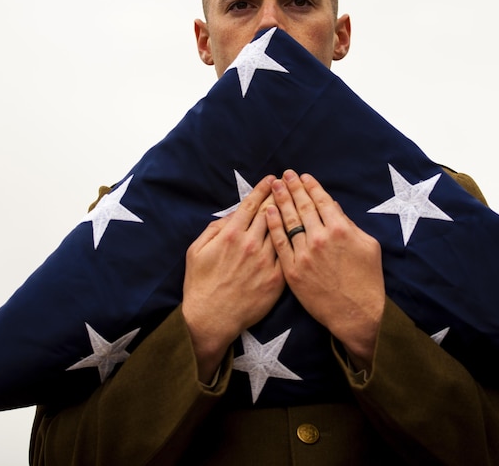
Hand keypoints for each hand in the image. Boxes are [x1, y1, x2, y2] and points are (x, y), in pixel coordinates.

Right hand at [183, 176, 284, 380]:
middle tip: (291, 184)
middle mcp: (250, 245)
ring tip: (300, 202)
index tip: (272, 179)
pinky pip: (290, 255)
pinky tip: (302, 233)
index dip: (263, 189)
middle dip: (281, 196)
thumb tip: (233, 216)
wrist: (212, 319)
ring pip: (284, 231)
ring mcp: (266, 262)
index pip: (251, 204)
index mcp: (231, 235)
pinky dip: (296, 241)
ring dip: (292, 214)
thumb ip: (214, 229)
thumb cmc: (200, 285)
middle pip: (271, 213)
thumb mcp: (196, 251)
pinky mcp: (277, 280)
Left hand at [265, 170, 384, 370]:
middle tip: (284, 175)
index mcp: (341, 229)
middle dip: (293, 188)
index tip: (302, 176)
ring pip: (288, 221)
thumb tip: (333, 207)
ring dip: (280, 200)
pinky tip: (268, 211)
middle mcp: (320, 238)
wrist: (356, 314)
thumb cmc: (367, 281)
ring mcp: (305, 254)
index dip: (311, 186)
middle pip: (303, 206)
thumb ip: (350, 224)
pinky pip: (280, 243)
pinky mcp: (293, 271)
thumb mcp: (368, 246)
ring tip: (274, 186)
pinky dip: (273, 225)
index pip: (322, 201)